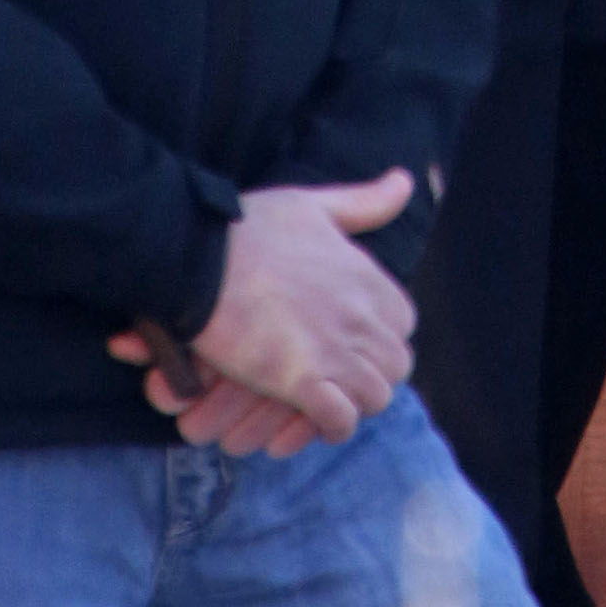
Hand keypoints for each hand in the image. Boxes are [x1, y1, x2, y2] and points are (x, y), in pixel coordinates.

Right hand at [107, 168, 416, 452]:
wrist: (199, 257)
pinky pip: (340, 420)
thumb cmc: (249, 228)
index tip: (356, 339)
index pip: (404, 321)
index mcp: (364, 275)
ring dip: (353, 402)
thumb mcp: (315, 204)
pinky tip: (309, 417)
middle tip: (342, 377)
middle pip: (396, 365)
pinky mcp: (303, 381)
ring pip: (375, 396)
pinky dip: (329, 425)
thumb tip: (405, 181)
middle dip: (373, 373)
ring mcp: (334, 349)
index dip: (383, 334)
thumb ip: (364, 202)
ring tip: (327, 400)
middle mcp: (359, 313)